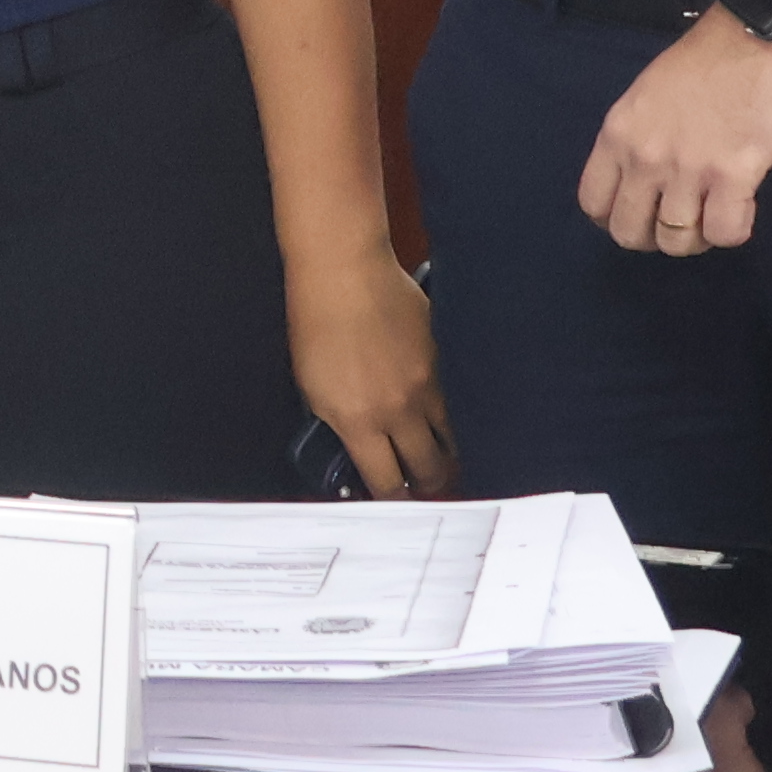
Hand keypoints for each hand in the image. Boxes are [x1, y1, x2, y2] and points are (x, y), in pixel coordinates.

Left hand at [288, 238, 451, 494]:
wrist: (343, 273)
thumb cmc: (316, 323)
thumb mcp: (311, 386)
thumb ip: (337, 424)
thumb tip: (353, 452)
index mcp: (358, 420)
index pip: (385, 482)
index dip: (391, 497)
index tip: (393, 498)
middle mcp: (398, 410)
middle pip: (429, 470)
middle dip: (428, 484)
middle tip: (425, 484)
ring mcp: (428, 386)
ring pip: (454, 441)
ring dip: (449, 454)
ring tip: (443, 457)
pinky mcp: (446, 362)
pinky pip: (460, 404)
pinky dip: (458, 417)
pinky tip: (453, 418)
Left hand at [576, 10, 771, 252]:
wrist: (757, 34)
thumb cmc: (705, 60)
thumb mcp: (645, 96)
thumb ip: (636, 139)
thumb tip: (640, 181)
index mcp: (616, 134)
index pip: (593, 203)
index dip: (616, 218)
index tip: (643, 213)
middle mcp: (643, 157)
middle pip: (630, 233)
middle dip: (655, 237)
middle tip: (681, 220)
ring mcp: (687, 168)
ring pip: (677, 241)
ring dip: (698, 238)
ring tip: (715, 212)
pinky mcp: (734, 174)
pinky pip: (725, 233)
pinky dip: (733, 231)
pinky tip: (741, 207)